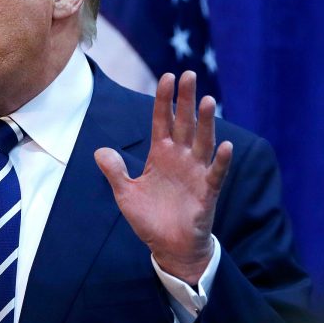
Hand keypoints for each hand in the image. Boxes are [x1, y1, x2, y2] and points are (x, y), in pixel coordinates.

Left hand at [94, 71, 232, 283]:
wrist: (169, 247)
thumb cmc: (149, 219)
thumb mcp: (125, 194)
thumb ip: (114, 172)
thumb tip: (99, 151)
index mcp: (161, 155)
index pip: (162, 121)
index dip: (163, 100)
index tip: (166, 76)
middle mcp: (180, 159)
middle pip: (184, 123)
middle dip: (186, 100)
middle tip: (188, 74)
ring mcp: (196, 173)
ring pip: (202, 142)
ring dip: (206, 123)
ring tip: (208, 100)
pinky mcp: (207, 192)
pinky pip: (215, 173)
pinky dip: (220, 161)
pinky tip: (224, 146)